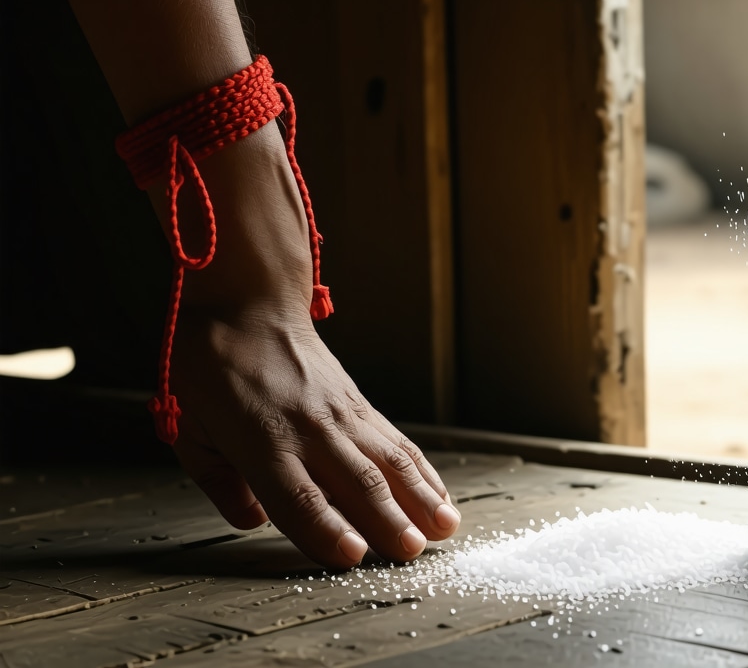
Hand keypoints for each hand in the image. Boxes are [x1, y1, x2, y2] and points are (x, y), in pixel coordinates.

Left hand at [170, 302, 460, 568]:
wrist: (249, 302)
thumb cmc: (211, 365)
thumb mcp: (189, 428)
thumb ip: (220, 480)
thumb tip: (252, 521)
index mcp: (261, 441)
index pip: (298, 495)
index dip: (326, 529)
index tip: (354, 557)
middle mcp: (309, 428)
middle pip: (355, 481)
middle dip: (388, 521)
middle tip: (412, 555)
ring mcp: (340, 412)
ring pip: (387, 460)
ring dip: (419, 497)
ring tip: (445, 528)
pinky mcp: (358, 402)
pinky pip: (395, 440)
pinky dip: (421, 470)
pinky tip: (439, 493)